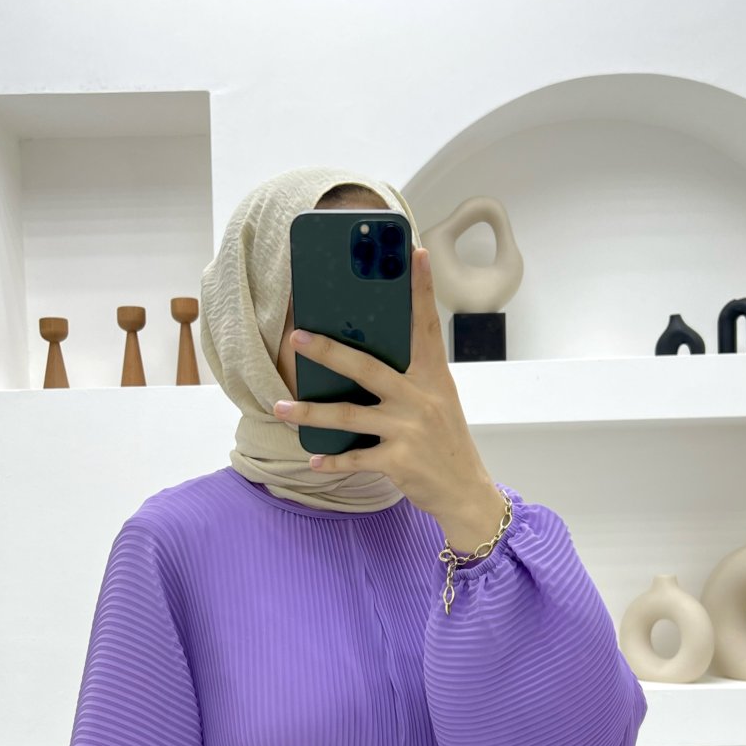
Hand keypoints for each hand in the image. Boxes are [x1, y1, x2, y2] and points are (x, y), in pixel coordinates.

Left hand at [273, 246, 501, 529]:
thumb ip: (409, 380)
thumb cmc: (446, 442)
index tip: (416, 253)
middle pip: (366, 368)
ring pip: (347, 416)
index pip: (426, 326)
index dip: (421, 290)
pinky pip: (354, 459)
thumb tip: (361, 362)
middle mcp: (420, 399)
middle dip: (328, 351)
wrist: (465, 492)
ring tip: (280, 408)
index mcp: (433, 378)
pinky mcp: (398, 461)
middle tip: (296, 337)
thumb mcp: (437, 402)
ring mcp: (408, 430)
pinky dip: (332, 461)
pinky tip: (313, 460)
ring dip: (309, 412)